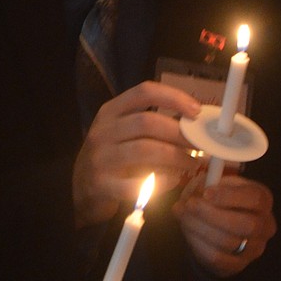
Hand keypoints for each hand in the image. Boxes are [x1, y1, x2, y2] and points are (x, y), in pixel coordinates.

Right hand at [73, 80, 201, 228]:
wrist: (79, 189)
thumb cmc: (111, 156)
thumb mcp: (123, 132)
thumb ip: (151, 124)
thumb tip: (194, 122)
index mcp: (111, 111)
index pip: (144, 91)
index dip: (173, 97)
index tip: (196, 110)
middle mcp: (103, 130)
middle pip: (148, 122)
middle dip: (180, 133)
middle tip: (200, 144)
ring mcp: (100, 158)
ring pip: (146, 150)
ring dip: (176, 157)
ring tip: (192, 163)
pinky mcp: (102, 185)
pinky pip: (139, 183)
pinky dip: (162, 182)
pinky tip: (172, 182)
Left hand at [173, 173, 275, 277]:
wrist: (222, 228)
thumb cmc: (221, 199)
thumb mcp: (220, 184)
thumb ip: (211, 184)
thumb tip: (197, 190)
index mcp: (263, 200)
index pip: (255, 199)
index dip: (230, 196)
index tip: (206, 192)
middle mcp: (265, 226)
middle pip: (245, 224)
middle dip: (212, 213)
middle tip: (190, 204)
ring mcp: (254, 249)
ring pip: (228, 242)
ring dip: (199, 227)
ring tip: (182, 214)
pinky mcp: (238, 265)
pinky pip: (216, 257)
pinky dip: (198, 242)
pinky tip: (188, 230)